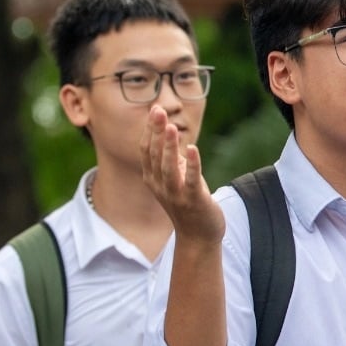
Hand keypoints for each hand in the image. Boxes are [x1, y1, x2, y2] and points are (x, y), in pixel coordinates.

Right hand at [141, 105, 223, 242]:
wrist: (199, 236)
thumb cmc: (188, 203)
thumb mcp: (175, 178)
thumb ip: (170, 158)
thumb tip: (167, 131)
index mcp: (153, 179)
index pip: (146, 150)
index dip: (149, 129)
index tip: (154, 109)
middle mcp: (160, 186)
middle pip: (154, 155)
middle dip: (156, 132)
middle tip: (158, 110)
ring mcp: (175, 195)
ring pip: (168, 168)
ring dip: (168, 146)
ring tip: (170, 127)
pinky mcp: (193, 201)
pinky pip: (190, 180)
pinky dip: (191, 164)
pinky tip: (192, 148)